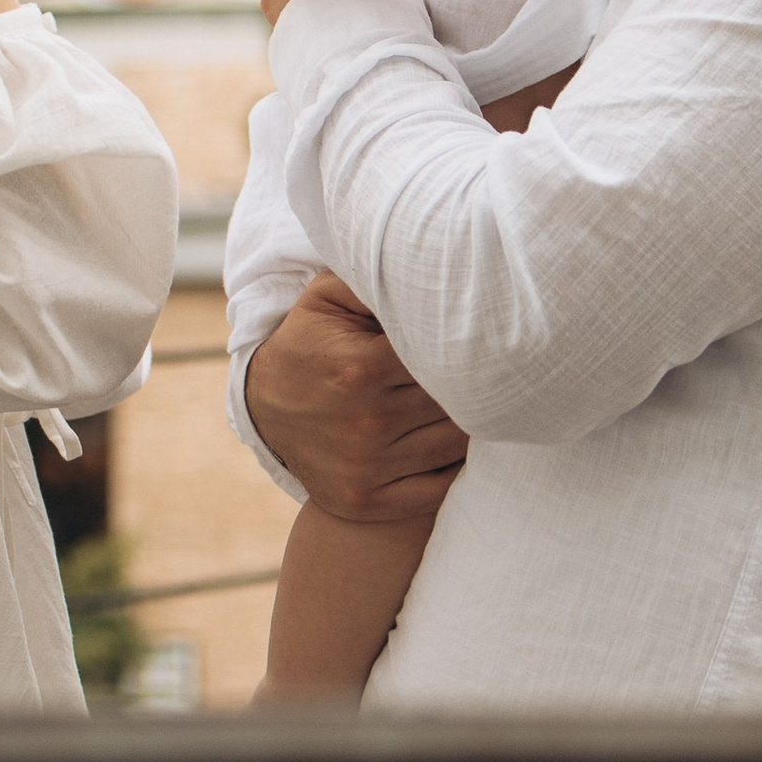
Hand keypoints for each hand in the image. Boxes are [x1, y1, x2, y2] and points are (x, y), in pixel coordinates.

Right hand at [243, 273, 466, 522]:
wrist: (265, 408)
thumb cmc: (311, 342)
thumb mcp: (330, 296)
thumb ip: (375, 275)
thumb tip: (430, 261)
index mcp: (360, 367)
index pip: (446, 354)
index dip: (468, 343)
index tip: (484, 334)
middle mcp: (365, 422)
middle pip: (458, 400)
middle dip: (476, 382)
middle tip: (496, 366)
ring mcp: (367, 468)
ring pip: (457, 444)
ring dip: (473, 423)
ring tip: (481, 400)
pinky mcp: (368, 500)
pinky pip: (440, 489)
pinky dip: (457, 468)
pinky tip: (458, 443)